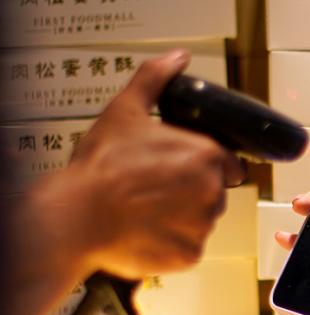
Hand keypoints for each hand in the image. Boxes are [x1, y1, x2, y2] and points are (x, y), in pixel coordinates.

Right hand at [58, 49, 244, 279]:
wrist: (76, 216)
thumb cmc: (100, 167)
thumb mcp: (125, 111)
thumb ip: (155, 80)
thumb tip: (176, 59)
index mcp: (206, 156)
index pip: (228, 163)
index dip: (204, 164)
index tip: (179, 168)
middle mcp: (212, 192)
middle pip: (216, 192)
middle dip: (192, 190)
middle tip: (155, 188)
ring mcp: (202, 226)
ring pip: (203, 221)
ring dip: (183, 216)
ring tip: (146, 208)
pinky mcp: (189, 255)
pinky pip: (189, 248)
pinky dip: (171, 242)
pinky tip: (145, 229)